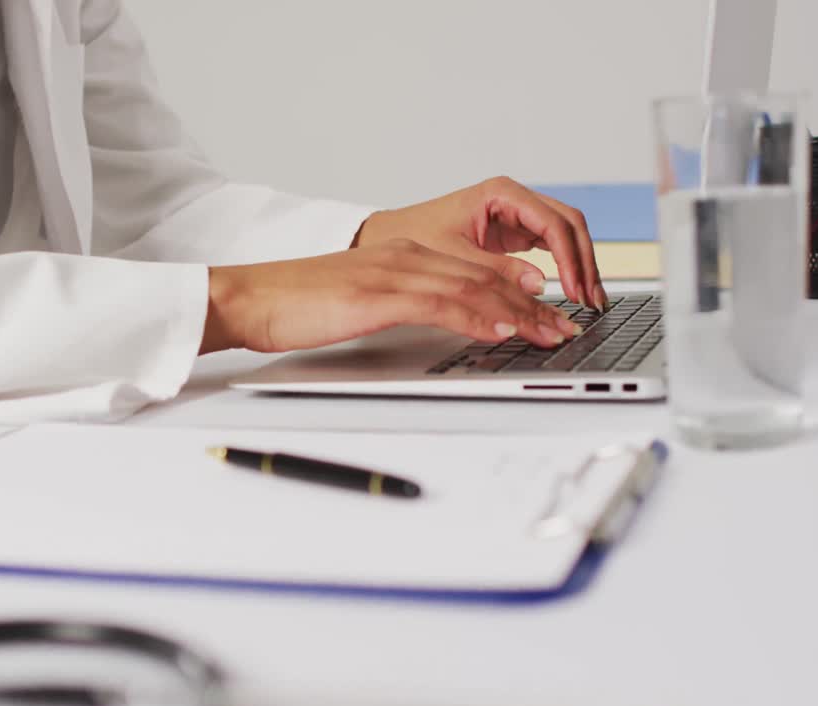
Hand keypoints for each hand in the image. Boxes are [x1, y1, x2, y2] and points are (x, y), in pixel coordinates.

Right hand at [200, 239, 581, 354]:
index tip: (546, 315)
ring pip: (473, 288)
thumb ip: (398, 307)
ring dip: (519, 314)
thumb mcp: (358, 303)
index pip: (473, 272)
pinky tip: (502, 329)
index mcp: (402, 257)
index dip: (517, 293)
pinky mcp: (380, 294)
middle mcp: (405, 257)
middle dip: (533, 305)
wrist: (252, 298)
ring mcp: (393, 273)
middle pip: (485, 278)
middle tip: (565, 328)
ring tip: (550, 335)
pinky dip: (478, 316)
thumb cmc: (296, 305)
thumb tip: (431, 326)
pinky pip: (441, 303)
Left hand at [353, 176, 608, 309]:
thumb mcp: (454, 256)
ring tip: (588, 302)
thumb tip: (538, 285)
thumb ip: (496, 271)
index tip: (575, 289)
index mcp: (502, 193)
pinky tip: (572, 292)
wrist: (391, 237)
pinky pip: (553, 247)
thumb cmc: (415, 236)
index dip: (570, 258)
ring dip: (581, 266)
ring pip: (566, 235)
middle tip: (591, 300)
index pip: (553, 222)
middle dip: (584, 263)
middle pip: (569, 225)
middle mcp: (515, 199)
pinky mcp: (516, 233)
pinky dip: (566, 268)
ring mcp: (519, 215)